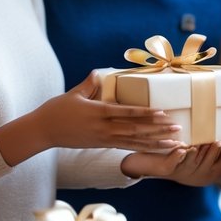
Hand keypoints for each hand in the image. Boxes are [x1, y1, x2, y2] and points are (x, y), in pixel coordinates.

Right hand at [50, 71, 186, 150]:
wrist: (43, 132)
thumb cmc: (56, 110)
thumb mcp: (73, 94)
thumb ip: (89, 84)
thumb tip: (99, 72)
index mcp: (97, 112)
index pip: (126, 113)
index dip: (145, 113)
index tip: (162, 112)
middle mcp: (103, 128)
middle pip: (135, 129)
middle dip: (158, 129)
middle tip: (178, 127)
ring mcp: (103, 139)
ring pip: (134, 141)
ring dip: (156, 142)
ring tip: (175, 141)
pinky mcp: (102, 145)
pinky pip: (127, 147)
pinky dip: (144, 148)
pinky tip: (156, 148)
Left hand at [122, 141, 220, 185]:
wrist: (150, 165)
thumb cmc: (176, 158)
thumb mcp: (196, 157)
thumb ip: (209, 152)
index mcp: (202, 174)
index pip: (219, 169)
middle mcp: (192, 175)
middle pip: (207, 167)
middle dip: (214, 154)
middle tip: (219, 142)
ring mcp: (179, 172)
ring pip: (192, 163)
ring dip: (199, 153)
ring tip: (205, 143)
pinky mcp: (166, 168)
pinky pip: (173, 162)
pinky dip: (178, 155)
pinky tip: (182, 148)